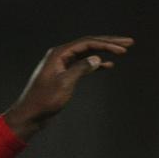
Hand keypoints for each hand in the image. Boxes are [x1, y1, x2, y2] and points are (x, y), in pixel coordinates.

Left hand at [3, 35, 133, 140]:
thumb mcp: (65, 83)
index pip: (87, 43)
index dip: (107, 44)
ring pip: (86, 54)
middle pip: (88, 44)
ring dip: (104, 52)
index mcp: (58, 54)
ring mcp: (61, 64)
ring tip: (122, 51)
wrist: (30, 114)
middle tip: (129, 42)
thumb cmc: (44, 100)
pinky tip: (107, 65)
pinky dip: (95, 64)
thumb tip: (96, 58)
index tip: (123, 49)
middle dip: (108, 42)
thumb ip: (81, 69)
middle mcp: (59, 56)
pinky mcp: (63, 74)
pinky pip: (82, 64)